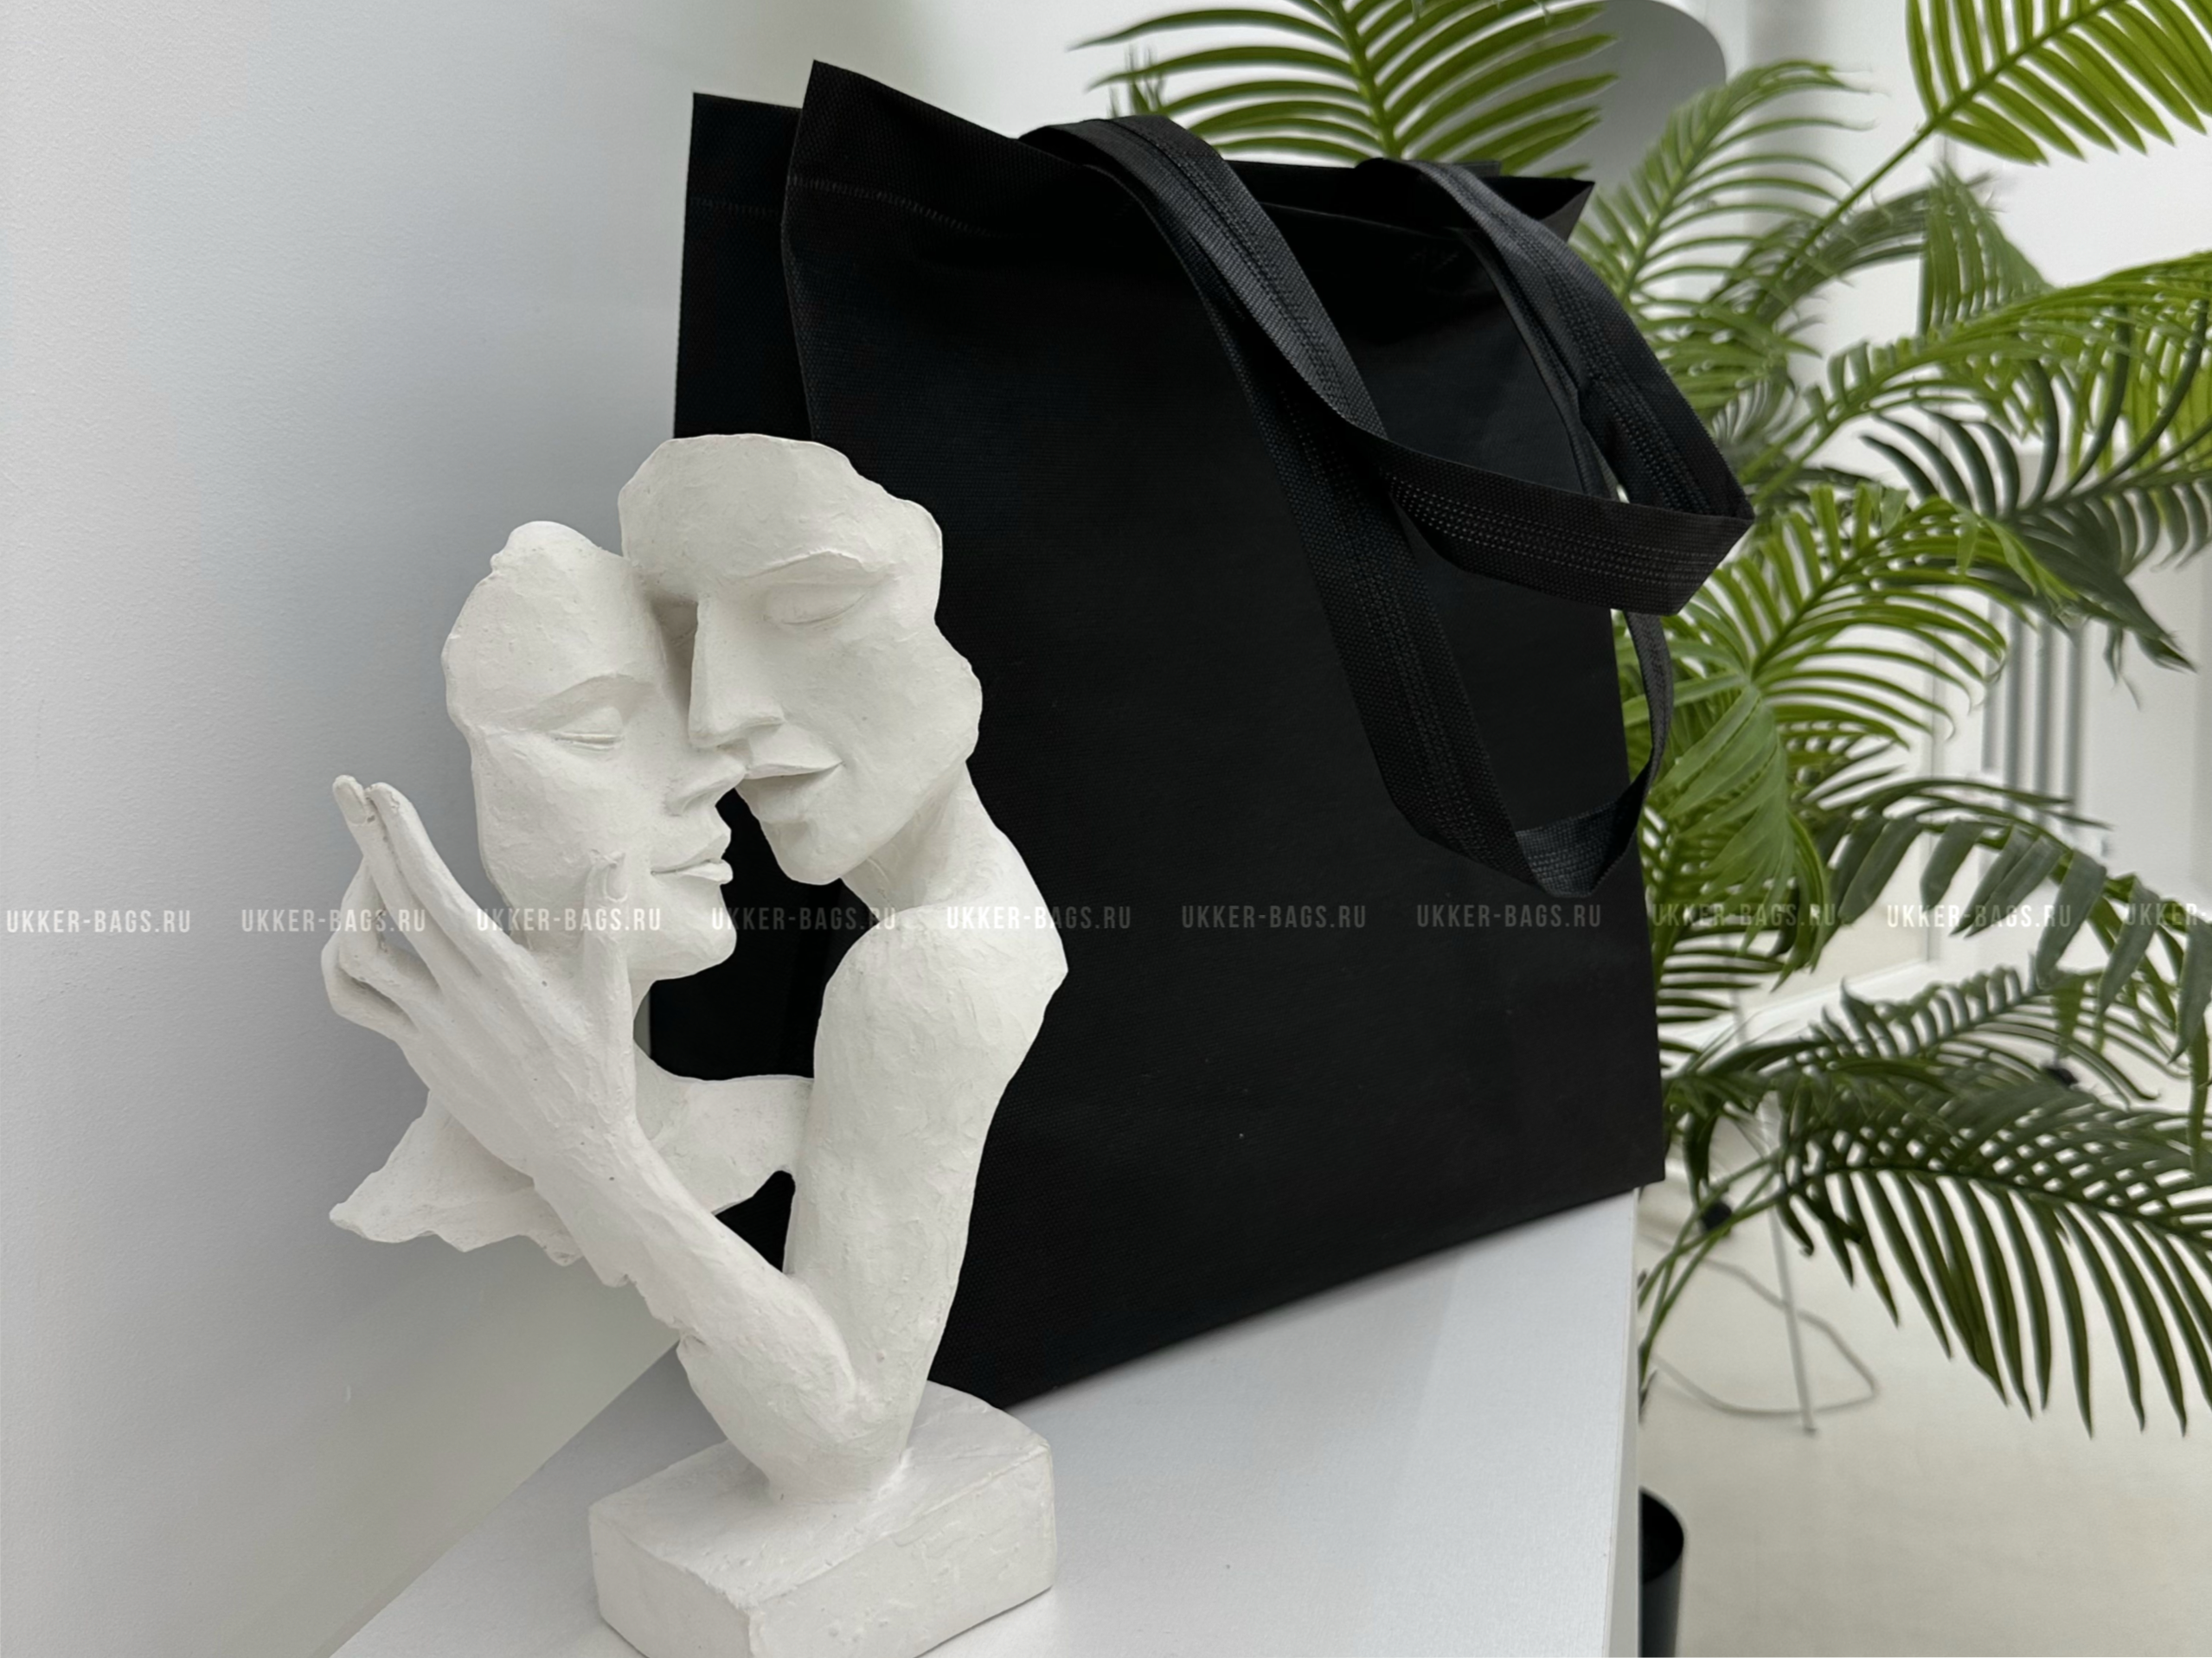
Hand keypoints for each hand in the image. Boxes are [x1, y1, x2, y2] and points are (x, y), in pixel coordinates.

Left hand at [319, 776, 640, 1178]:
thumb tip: (616, 853)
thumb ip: (605, 919)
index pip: (435, 893)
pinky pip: (355, 1002)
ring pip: (355, 957)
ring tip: (366, 866)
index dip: (402, 838)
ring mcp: (427, 1026)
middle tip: (349, 791)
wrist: (573, 1151)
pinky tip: (355, 937)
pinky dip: (340, 964)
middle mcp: (455, 997)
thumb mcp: (609, 991)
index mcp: (502, 974)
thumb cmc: (597, 1068)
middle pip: (387, 907)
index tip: (383, 793)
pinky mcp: (415, 1050)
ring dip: (349, 903)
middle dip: (365, 840)